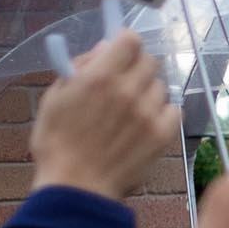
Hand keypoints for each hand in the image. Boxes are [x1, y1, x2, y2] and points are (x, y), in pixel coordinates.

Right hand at [29, 30, 180, 200]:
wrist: (78, 187)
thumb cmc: (58, 143)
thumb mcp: (55, 98)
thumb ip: (79, 68)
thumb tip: (103, 50)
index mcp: (100, 77)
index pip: (130, 40)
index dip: (125, 43)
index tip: (120, 52)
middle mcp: (129, 90)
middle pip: (149, 62)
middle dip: (136, 67)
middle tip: (124, 82)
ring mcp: (149, 113)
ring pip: (160, 87)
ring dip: (148, 92)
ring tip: (131, 110)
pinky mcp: (163, 135)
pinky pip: (174, 110)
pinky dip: (163, 112)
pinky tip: (146, 122)